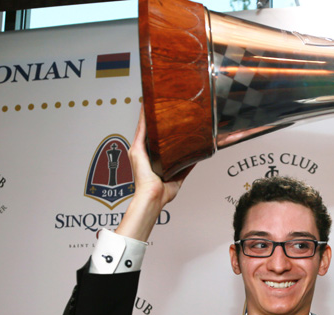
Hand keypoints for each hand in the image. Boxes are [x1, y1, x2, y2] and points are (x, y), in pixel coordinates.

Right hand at [116, 106, 184, 240]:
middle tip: (160, 104)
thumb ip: (186, 164)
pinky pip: (141, 129)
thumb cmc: (162, 191)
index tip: (165, 117)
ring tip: (152, 100)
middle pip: (149, 131)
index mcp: (152, 159)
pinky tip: (146, 106)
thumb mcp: (178, 175)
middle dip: (154, 118)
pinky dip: (144, 117)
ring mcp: (139, 150)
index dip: (159, 128)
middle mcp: (144, 153)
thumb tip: (196, 155)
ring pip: (144, 127)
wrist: (153, 196)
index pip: (156, 139)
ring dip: (148, 114)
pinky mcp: (137, 149)